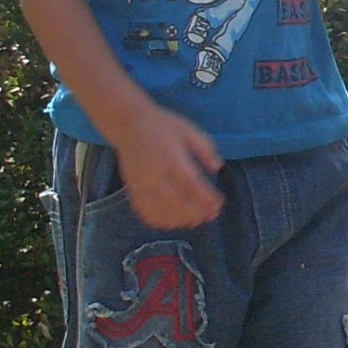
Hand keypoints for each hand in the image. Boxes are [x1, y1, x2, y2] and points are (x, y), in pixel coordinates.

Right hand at [112, 106, 225, 229]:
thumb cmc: (163, 125)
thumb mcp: (188, 129)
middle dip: (196, 211)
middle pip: (176, 200)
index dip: (206, 197)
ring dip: (180, 219)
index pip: (191, 183)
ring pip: (160, 209)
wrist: (129, 124)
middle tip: (212, 215)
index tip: (219, 203)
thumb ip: (205, 147)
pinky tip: (172, 223)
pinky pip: (143, 210)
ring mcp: (140, 182)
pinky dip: (158, 220)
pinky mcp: (132, 188)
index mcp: (170, 156)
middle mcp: (154, 173)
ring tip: (196, 221)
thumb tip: (217, 167)